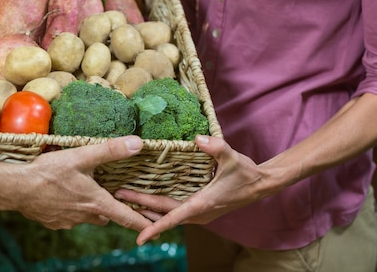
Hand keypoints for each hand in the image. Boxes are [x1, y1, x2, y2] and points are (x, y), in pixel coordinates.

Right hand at [13, 135, 153, 231]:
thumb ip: (110, 150)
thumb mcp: (81, 156)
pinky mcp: (53, 222)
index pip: (127, 217)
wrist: (16, 188)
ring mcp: (68, 221)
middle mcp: (85, 216)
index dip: (144, 223)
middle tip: (110, 194)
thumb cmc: (48, 172)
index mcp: (96, 202)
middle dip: (110, 207)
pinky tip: (60, 194)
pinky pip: (68, 217)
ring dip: (88, 206)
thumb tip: (138, 144)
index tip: (157, 227)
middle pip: (106, 216)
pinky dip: (69, 208)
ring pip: (86, 216)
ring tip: (81, 189)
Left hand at [115, 135, 266, 244]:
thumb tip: (198, 139)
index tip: (139, 237)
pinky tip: (146, 201)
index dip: (155, 227)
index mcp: (202, 204)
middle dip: (140, 207)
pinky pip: (174, 211)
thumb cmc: (245, 172)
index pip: (173, 218)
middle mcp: (197, 213)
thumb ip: (216, 147)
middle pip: (163, 213)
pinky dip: (159, 208)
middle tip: (117, 197)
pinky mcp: (199, 209)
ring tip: (125, 200)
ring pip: (167, 214)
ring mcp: (198, 213)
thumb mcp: (232, 157)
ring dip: (147, 209)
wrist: (260, 185)